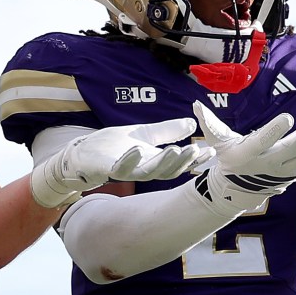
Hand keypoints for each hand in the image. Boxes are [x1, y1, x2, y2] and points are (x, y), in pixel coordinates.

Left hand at [31, 117, 200, 209]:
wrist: (83, 153)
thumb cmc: (113, 145)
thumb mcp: (145, 134)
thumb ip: (168, 130)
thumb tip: (192, 123)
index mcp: (154, 162)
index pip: (180, 163)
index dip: (195, 159)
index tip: (212, 152)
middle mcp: (144, 170)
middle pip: (168, 170)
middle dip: (183, 161)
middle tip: (195, 150)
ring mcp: (126, 171)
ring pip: (149, 172)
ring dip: (163, 162)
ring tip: (175, 150)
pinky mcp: (108, 169)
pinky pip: (121, 168)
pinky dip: (129, 160)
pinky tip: (137, 150)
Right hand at [190, 104, 295, 212]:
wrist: (237, 190)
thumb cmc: (228, 159)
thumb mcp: (217, 143)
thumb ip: (210, 124)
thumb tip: (196, 105)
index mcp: (249, 153)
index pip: (262, 141)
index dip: (274, 130)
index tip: (287, 118)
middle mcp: (268, 163)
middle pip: (290, 151)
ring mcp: (284, 171)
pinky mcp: (294, 174)